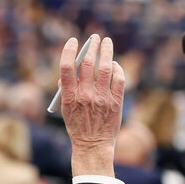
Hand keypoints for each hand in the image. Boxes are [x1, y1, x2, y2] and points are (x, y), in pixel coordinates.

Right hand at [59, 35, 124, 176]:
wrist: (93, 145)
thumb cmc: (78, 126)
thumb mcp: (65, 109)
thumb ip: (66, 89)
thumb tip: (72, 70)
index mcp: (69, 96)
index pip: (66, 66)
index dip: (69, 50)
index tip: (72, 41)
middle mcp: (85, 95)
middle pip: (88, 63)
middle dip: (91, 46)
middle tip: (94, 37)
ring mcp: (102, 98)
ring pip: (106, 67)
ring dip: (106, 51)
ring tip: (106, 42)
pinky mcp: (116, 102)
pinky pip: (118, 78)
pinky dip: (117, 68)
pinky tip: (114, 65)